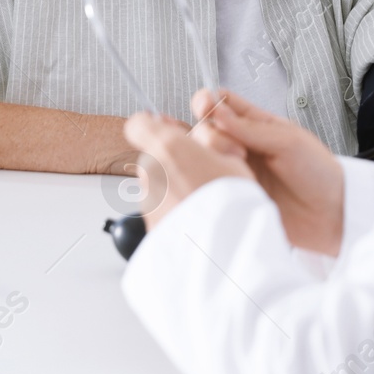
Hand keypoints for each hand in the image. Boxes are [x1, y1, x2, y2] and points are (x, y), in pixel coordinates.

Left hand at [122, 111, 250, 230]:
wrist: (219, 249)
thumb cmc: (230, 203)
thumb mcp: (233, 158)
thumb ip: (210, 143)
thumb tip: (201, 140)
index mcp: (168, 147)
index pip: (140, 124)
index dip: (154, 125)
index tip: (170, 130)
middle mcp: (150, 171)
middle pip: (154, 155)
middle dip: (174, 160)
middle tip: (203, 171)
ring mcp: (147, 199)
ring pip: (158, 183)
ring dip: (175, 186)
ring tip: (204, 198)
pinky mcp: (150, 223)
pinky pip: (160, 208)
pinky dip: (174, 208)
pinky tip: (197, 215)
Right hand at [189, 90, 344, 256]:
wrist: (331, 216)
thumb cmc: (318, 173)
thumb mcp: (288, 141)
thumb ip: (250, 127)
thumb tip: (215, 110)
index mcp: (257, 124)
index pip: (221, 103)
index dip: (207, 101)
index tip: (204, 105)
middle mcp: (240, 145)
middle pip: (204, 129)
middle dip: (211, 134)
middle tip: (237, 151)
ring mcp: (234, 170)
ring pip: (200, 155)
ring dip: (205, 155)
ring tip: (232, 165)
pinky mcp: (231, 196)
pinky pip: (206, 183)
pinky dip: (201, 178)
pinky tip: (212, 180)